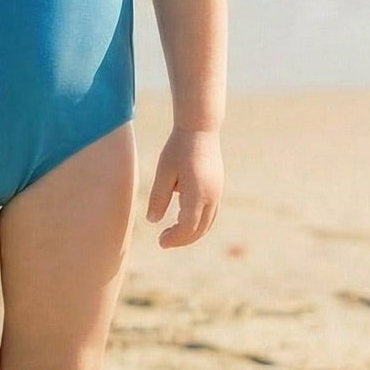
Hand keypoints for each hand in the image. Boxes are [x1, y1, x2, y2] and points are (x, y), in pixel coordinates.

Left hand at [147, 126, 223, 248]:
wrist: (200, 128)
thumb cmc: (178, 147)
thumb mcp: (164, 171)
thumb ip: (158, 197)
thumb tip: (152, 221)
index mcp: (198, 194)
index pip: (187, 227)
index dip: (174, 238)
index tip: (160, 241)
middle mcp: (212, 196)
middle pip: (199, 229)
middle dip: (182, 239)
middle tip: (163, 241)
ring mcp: (217, 193)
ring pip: (207, 223)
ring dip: (191, 233)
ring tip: (172, 233)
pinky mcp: (218, 188)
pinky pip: (211, 214)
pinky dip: (199, 223)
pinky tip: (184, 220)